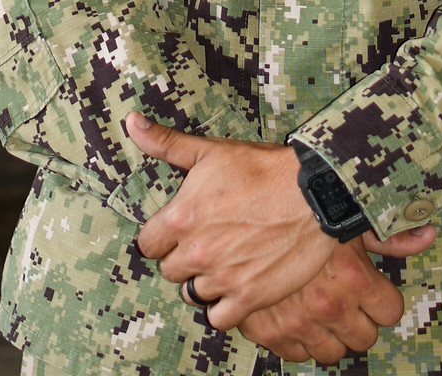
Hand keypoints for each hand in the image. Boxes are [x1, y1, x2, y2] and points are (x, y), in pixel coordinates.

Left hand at [129, 113, 332, 328]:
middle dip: (183, 258)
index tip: (178, 230)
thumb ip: (165, 143)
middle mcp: (196, 253)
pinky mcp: (249, 298)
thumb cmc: (260, 169)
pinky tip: (235, 286)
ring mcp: (222, 278)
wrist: (311, 194)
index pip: (148, 245)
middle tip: (206, 242)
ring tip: (223, 261)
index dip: (162, 237)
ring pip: (193, 294)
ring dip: (204, 281)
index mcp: (181, 219)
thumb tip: (131, 122)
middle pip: (170, 271)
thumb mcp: (210, 150)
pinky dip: (224, 306)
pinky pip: (219, 318)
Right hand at [240, 227, 437, 365]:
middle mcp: (330, 306)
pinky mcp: (267, 332)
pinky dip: (295, 338)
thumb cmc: (298, 206)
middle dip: (357, 320)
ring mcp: (298, 322)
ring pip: (331, 353)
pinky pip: (295, 354)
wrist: (241, 209)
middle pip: (364, 339)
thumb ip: (389, 234)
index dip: (381, 298)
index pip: (390, 312)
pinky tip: (293, 313)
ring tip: (318, 306)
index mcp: (354, 278)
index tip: (370, 288)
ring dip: (327, 333)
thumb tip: (427, 236)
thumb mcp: (347, 216)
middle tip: (343, 298)